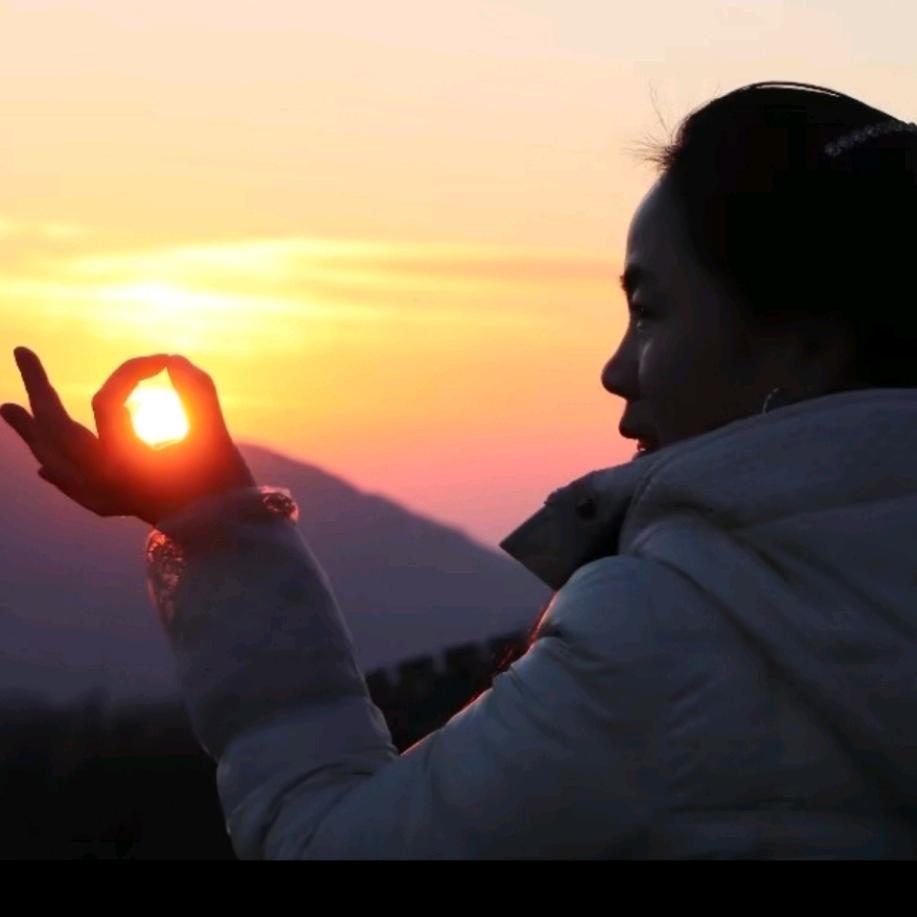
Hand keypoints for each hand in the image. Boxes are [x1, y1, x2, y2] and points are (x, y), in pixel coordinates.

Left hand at [0, 347, 255, 525]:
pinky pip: (76, 490)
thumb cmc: (225, 490)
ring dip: (32, 434)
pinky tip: (44, 470)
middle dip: (39, 389)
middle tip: (22, 352)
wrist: (229, 542)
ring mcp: (108, 497)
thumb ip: (198, 395)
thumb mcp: (215, 438)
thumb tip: (174, 360)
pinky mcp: (120, 506)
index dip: (132, 372)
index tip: (162, 360)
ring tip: (6, 408)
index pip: (108, 403)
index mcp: (125, 463)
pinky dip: (58, 474)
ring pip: (56, 461)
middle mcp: (105, 481)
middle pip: (57, 430)